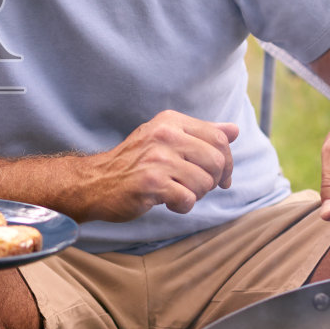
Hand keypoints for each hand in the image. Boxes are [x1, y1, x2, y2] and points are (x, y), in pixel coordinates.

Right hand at [67, 111, 238, 222]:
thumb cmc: (134, 163)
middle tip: (196, 188)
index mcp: (170, 121)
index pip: (219, 137)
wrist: (94, 182)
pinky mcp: (151, 183)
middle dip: (212, 181)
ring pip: (204, 182)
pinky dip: (182, 207)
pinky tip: (168, 203)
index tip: (220, 177)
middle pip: (216, 160)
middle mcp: (164, 135)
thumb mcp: (165, 138)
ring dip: (196, 195)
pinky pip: (188, 200)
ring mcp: (157, 159)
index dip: (226, 161)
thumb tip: (235, 130)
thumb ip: (201, 133)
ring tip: (177, 192)